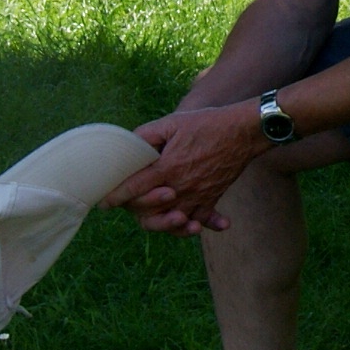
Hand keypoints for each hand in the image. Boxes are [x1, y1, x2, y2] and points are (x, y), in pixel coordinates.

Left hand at [107, 103, 263, 235]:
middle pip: (151, 212)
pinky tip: (196, 227)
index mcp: (167, 168)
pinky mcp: (213, 197)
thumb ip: (146, 135)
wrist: (244, 130)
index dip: (115, 196)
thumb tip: (128, 143)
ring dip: (163, 224)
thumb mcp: (172, 123)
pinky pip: (204, 218)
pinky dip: (201, 225)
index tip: (104, 202)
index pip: (134, 189)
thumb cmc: (207, 123)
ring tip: (157, 218)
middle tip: (129, 203)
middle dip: (136, 210)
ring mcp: (198, 195)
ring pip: (174, 221)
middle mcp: (181, 187)